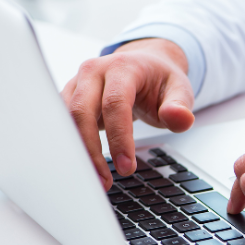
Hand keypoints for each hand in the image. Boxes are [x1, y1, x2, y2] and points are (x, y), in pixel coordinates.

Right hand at [60, 38, 194, 188]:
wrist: (145, 64)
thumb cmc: (160, 80)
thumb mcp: (180, 90)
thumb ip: (180, 107)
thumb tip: (181, 119)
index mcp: (123, 67)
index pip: (115, 103)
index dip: (119, 137)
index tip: (127, 167)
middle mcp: (94, 71)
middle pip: (81, 111)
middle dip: (91, 150)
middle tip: (105, 181)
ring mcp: (77, 83)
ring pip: (66, 119)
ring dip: (78, 152)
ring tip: (95, 180)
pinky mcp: (69, 97)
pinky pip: (63, 123)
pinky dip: (71, 146)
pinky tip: (83, 167)